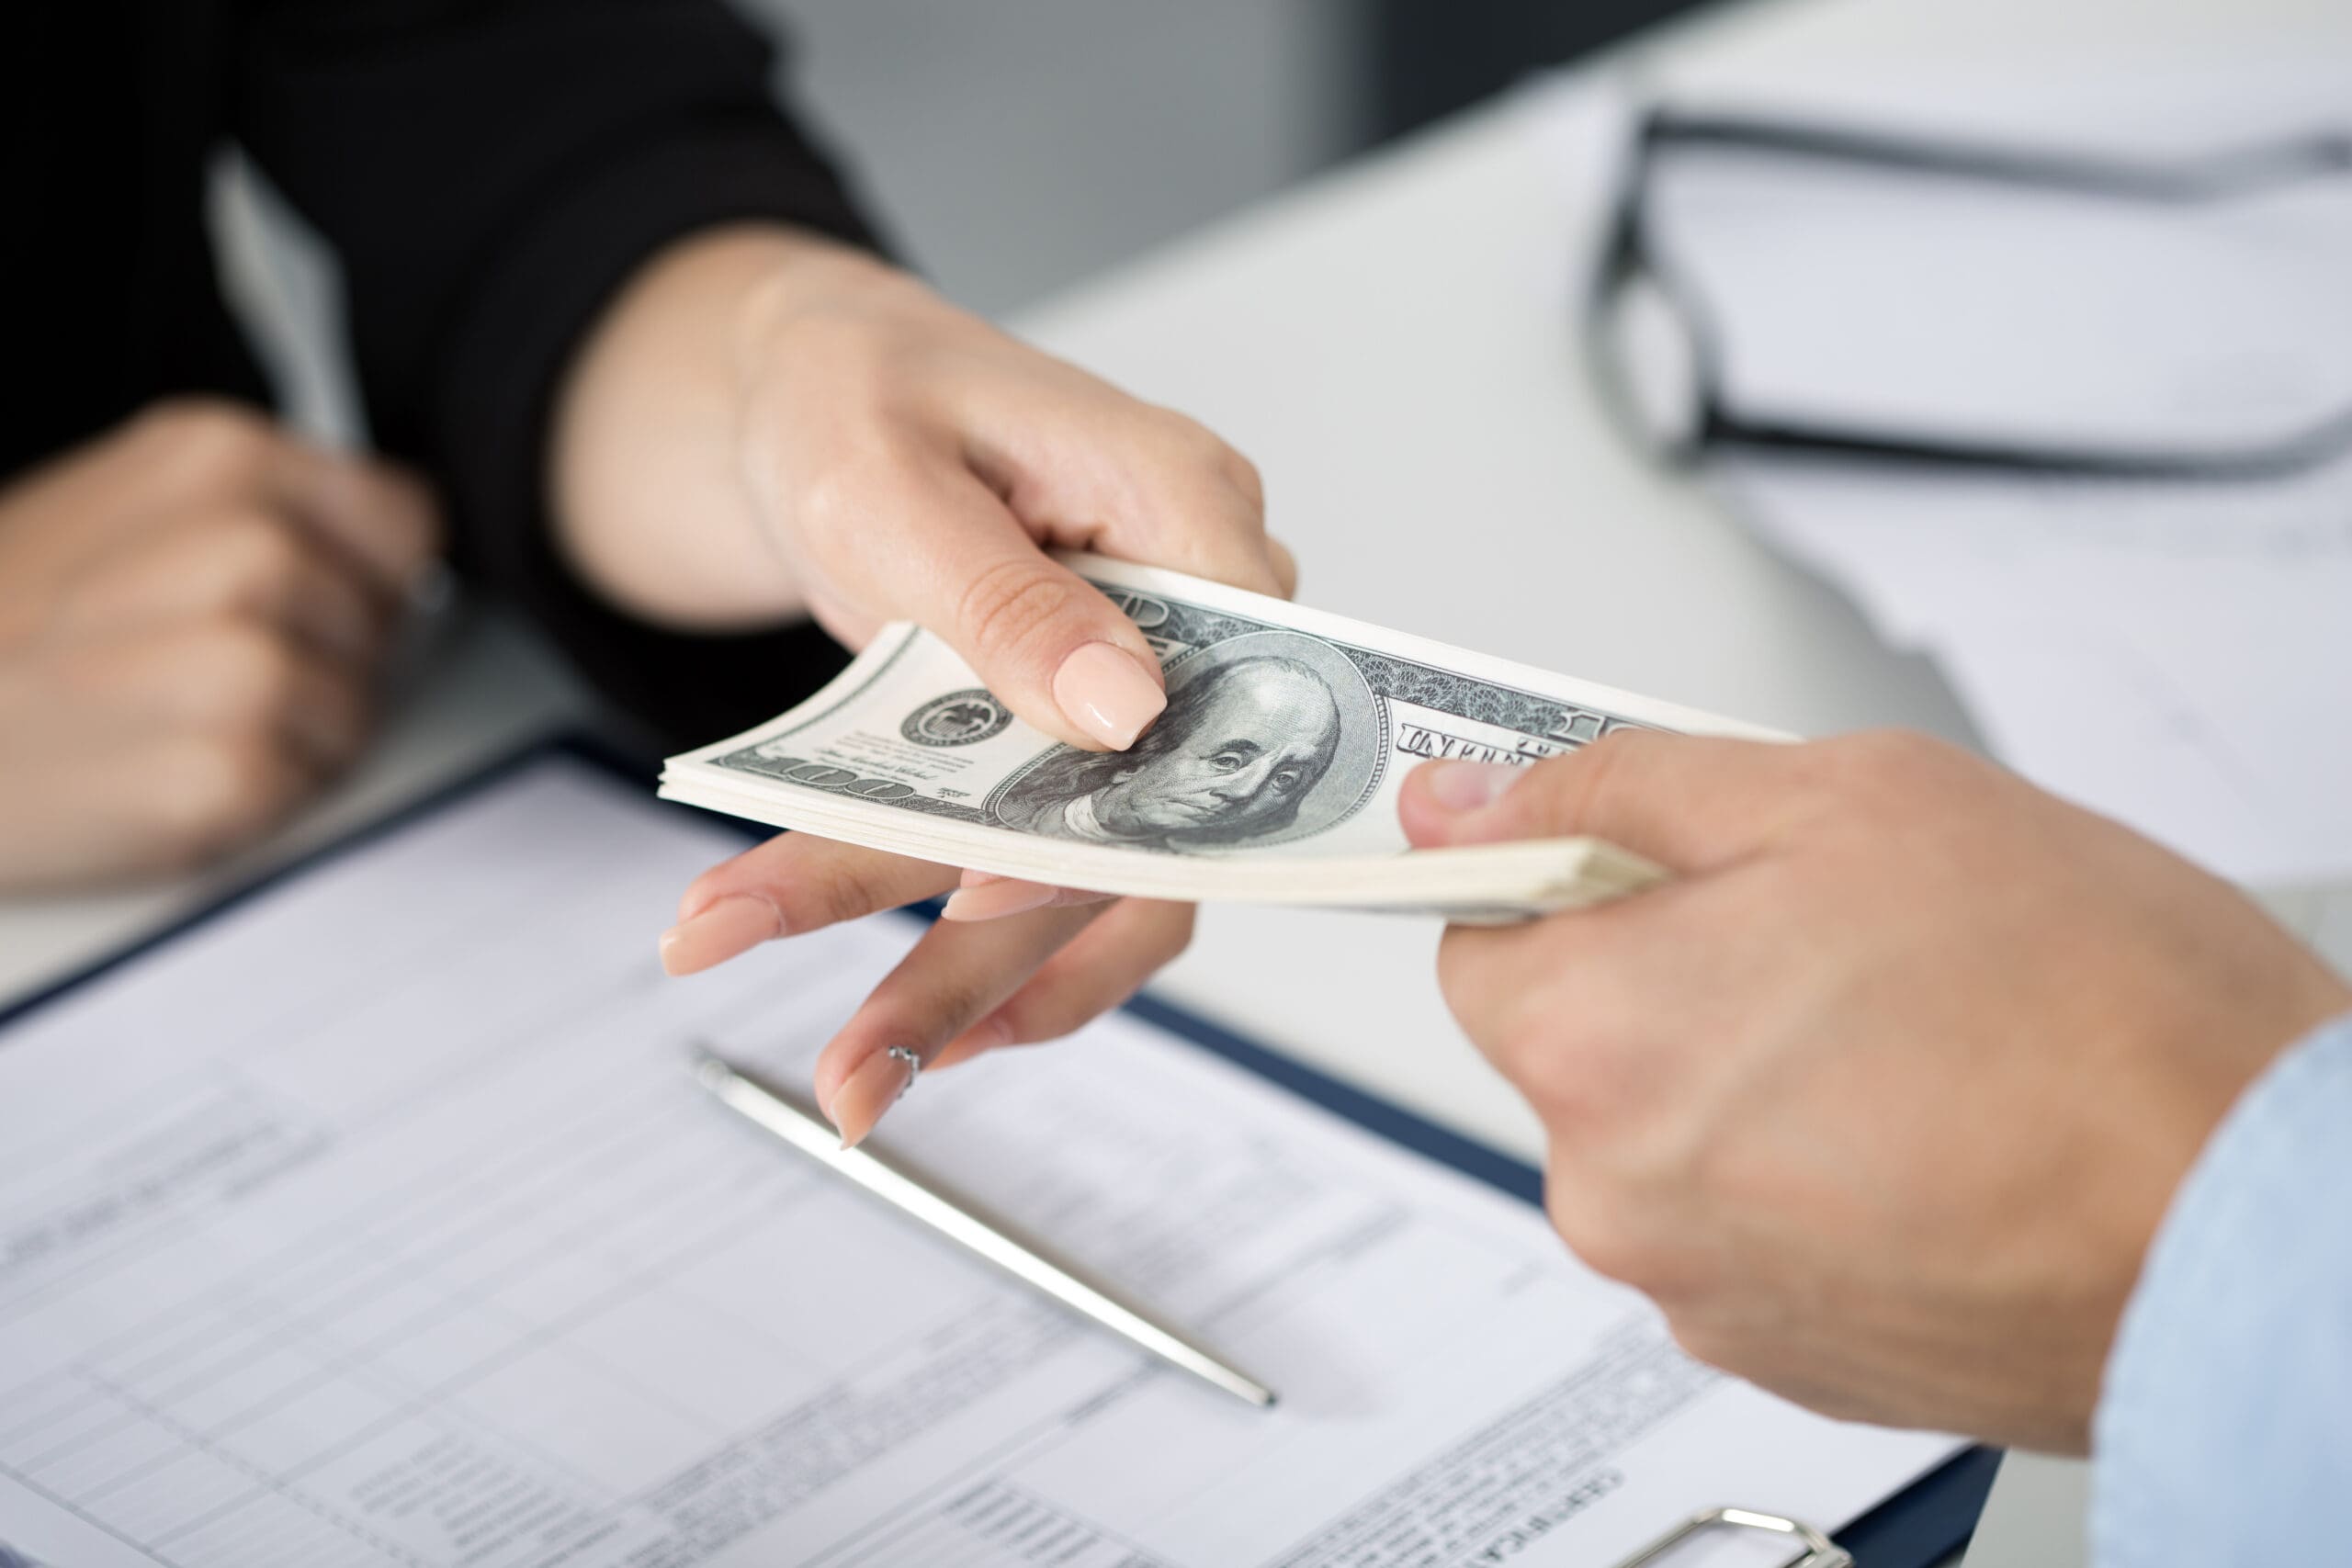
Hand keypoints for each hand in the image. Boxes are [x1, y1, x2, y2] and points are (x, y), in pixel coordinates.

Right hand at [0, 401, 439, 889]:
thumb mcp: (121, 513)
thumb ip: (261, 511)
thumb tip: (384, 555)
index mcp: (222, 458)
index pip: (405, 520)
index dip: (363, 574)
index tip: (296, 600)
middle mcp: (243, 546)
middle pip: (384, 625)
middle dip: (321, 657)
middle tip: (189, 669)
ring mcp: (236, 661)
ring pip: (356, 713)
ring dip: (286, 735)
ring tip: (163, 718)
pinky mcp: (224, 772)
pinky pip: (303, 793)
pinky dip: (246, 803)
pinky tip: (152, 773)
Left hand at [590, 232, 1288, 1142]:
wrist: (819, 394)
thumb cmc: (859, 395)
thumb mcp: (890, 478)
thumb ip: (1003, 594)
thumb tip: (1124, 707)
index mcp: (1187, 509)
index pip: (1216, 690)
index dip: (1125, 810)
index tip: (988, 890)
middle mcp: (1198, 615)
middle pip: (1150, 820)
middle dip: (997, 952)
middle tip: (863, 1061)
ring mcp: (1152, 688)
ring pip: (1106, 877)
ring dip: (973, 983)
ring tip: (850, 1076)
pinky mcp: (1093, 744)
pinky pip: (1065, 868)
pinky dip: (975, 945)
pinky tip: (909, 1024)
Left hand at [1401, 730, 2351, 1451]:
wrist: (2261, 1228)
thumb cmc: (2095, 1015)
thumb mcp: (1840, 801)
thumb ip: (1618, 789)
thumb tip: (1468, 799)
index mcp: (1595, 1040)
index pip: (1479, 934)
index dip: (1567, 872)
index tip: (1632, 853)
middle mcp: (1617, 1192)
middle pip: (1581, 1038)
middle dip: (1678, 970)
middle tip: (1834, 931)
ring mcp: (1704, 1290)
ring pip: (1675, 1133)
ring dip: (1755, 1073)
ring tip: (1912, 1034)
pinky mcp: (1790, 1353)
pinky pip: (1751, 1224)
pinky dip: (1813, 1172)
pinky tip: (1929, 1126)